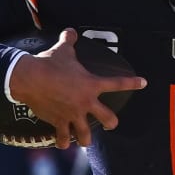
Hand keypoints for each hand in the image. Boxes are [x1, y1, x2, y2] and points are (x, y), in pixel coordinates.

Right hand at [6, 28, 146, 149]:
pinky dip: (62, 141)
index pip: (117, 83)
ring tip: (84, 140)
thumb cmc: (49, 63)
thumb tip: (70, 31)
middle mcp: (86, 102)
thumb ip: (69, 41)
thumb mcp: (62, 50)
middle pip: (108, 118)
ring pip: (86, 134)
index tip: (143, 83)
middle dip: (110, 123)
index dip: (132, 83)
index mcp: (91, 84)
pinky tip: (62, 144)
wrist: (30, 78)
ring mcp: (73, 114)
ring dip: (85, 139)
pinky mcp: (59, 122)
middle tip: (109, 124)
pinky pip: (63, 137)